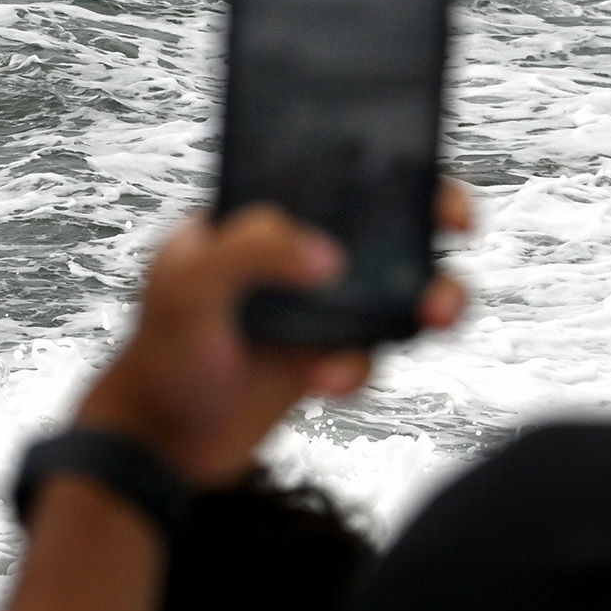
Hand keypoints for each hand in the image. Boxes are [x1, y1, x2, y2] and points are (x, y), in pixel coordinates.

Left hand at [75, 187, 471, 486]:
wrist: (156, 449)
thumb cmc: (157, 360)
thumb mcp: (187, 291)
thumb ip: (250, 252)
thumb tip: (326, 253)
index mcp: (250, 220)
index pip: (322, 172)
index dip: (378, 161)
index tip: (422, 167)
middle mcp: (284, 256)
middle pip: (376, 222)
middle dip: (428, 219)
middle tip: (454, 226)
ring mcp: (308, 306)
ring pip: (392, 289)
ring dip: (426, 298)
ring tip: (430, 317)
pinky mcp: (321, 355)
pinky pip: (372, 350)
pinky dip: (361, 367)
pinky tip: (323, 382)